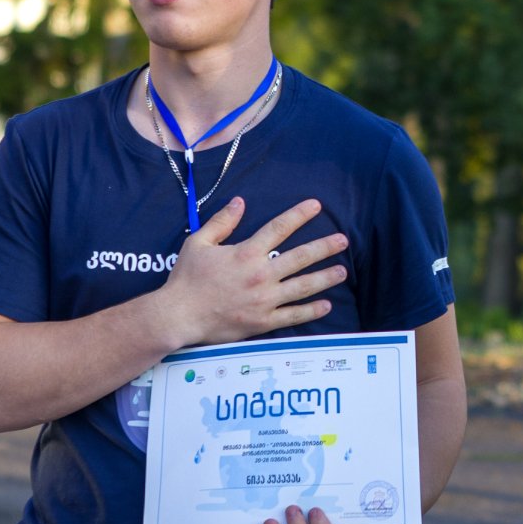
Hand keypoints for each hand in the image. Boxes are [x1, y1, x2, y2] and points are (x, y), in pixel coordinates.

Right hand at [150, 197, 348, 349]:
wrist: (180, 315)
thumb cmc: (187, 279)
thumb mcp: (199, 242)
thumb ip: (221, 222)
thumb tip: (240, 202)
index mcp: (247, 253)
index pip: (279, 228)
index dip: (299, 215)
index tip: (317, 206)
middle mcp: (261, 274)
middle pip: (300, 257)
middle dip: (324, 247)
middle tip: (343, 240)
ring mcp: (265, 299)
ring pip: (303, 286)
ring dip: (325, 277)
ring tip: (342, 271)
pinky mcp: (263, 321)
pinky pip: (293, 315)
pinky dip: (311, 311)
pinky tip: (326, 305)